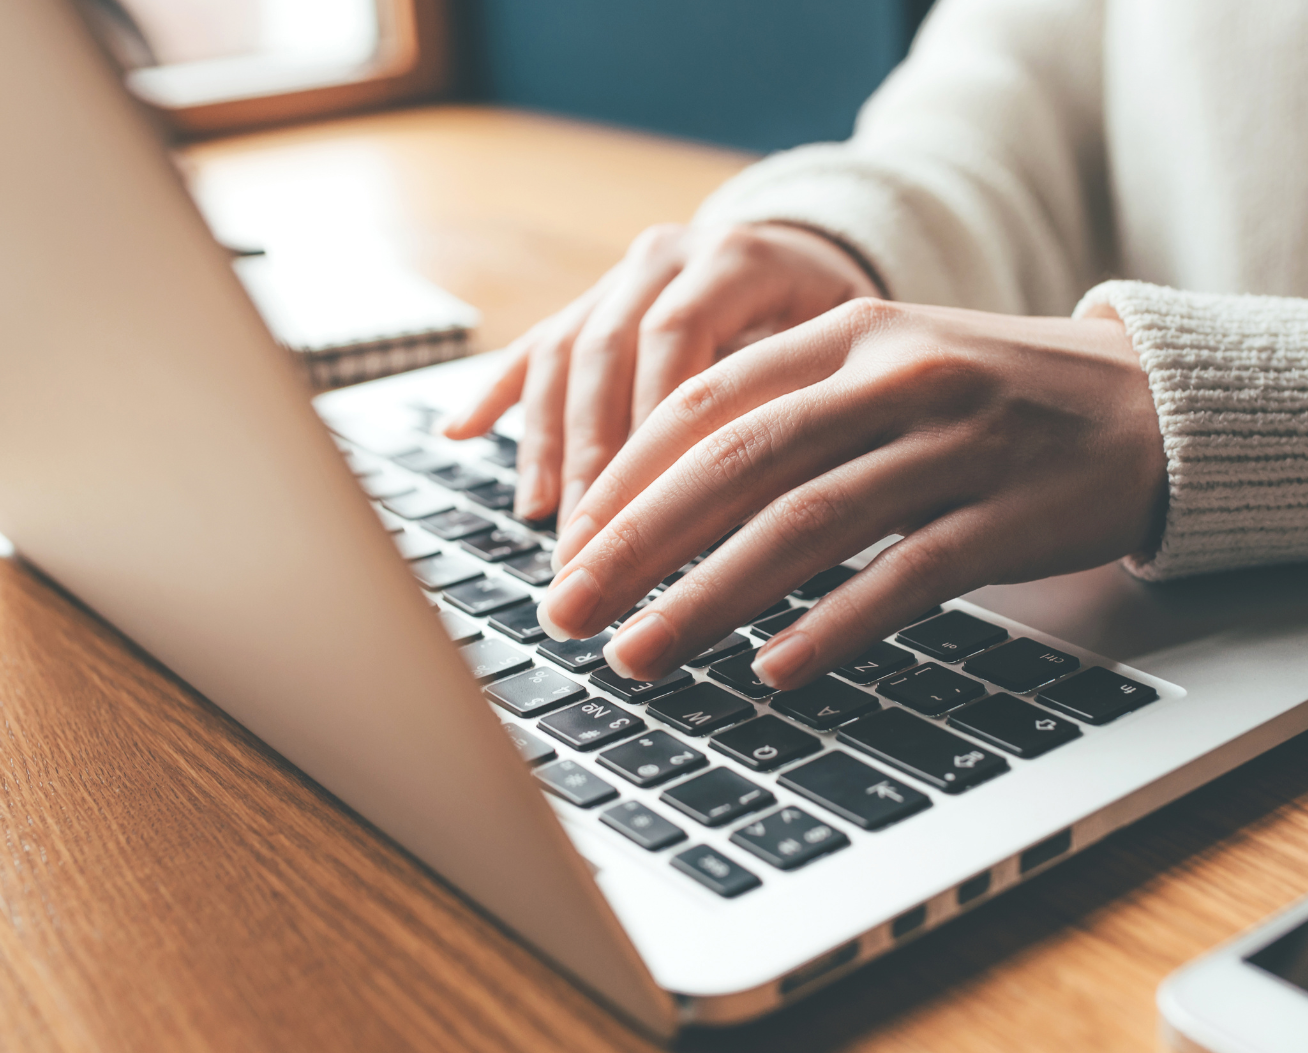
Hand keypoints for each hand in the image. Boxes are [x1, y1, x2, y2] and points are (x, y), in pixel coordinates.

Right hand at [441, 221, 880, 521]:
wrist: (818, 254)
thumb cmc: (846, 325)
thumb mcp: (848, 350)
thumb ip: (809, 401)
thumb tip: (785, 505)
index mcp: (738, 258)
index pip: (679, 341)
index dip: (653, 428)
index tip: (644, 512)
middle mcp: (670, 255)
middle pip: (609, 352)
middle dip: (593, 457)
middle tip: (586, 544)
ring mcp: (623, 275)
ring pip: (566, 353)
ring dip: (548, 442)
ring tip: (542, 518)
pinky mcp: (593, 299)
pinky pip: (536, 344)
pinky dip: (498, 392)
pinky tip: (459, 433)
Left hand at [534, 298, 1165, 690]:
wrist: (1152, 406)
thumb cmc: (996, 399)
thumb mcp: (891, 368)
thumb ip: (791, 410)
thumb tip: (661, 498)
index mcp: (851, 332)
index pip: (707, 401)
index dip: (625, 477)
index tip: (567, 545)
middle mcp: (897, 375)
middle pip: (738, 461)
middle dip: (637, 545)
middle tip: (567, 611)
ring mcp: (957, 444)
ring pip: (807, 522)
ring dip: (708, 598)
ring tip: (640, 654)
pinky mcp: (1010, 515)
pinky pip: (904, 576)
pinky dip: (831, 626)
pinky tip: (772, 670)